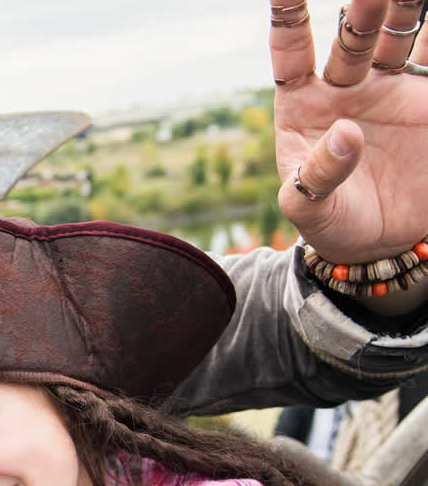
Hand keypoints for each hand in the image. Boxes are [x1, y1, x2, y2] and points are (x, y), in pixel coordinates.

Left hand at [270, 0, 427, 271]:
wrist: (380, 244)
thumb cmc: (330, 224)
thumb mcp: (310, 208)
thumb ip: (321, 172)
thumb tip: (347, 132)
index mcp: (302, 106)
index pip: (292, 54)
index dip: (289, 19)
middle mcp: (345, 88)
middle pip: (353, 37)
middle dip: (363, 8)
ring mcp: (388, 90)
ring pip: (396, 38)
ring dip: (403, 11)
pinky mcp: (425, 101)